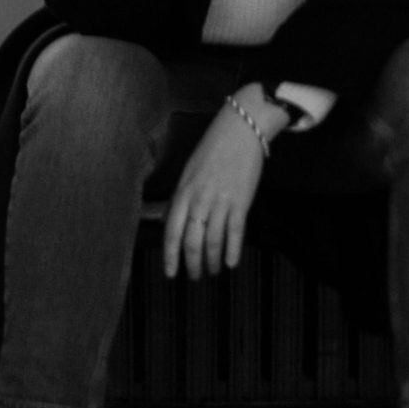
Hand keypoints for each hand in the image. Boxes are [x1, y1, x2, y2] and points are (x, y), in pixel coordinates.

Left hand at [162, 101, 265, 279]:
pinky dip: (232, 250)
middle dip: (192, 264)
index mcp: (183, 191)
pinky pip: (235, 232)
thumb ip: (180, 197)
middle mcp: (199, 199)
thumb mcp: (189, 171)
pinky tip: (231, 263)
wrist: (240, 129)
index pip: (172, 230)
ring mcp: (221, 201)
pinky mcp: (241, 201)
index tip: (170, 273)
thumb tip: (167, 220)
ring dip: (212, 261)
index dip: (170, 255)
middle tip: (195, 277)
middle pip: (192, 241)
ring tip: (213, 271)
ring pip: (213, 240)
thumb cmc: (212, 149)